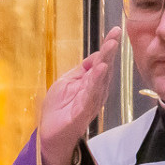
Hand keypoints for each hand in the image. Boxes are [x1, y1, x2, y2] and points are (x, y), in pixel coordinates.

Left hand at [39, 27, 119, 164]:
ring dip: (105, 63)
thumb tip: (97, 55)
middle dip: (110, 52)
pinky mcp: (82, 112)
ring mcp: (90, 102)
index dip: (108, 46)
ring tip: (109, 48)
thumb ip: (82, 70)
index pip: (102, 61)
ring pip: (100, 80)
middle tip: (115, 36)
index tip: (115, 30)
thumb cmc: (58, 108)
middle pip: (105, 68)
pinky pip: (90, 96)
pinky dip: (96, 83)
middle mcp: (96, 91)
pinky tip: (100, 70)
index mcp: (92, 82)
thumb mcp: (68, 82)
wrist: (49, 134)